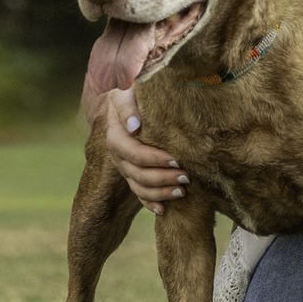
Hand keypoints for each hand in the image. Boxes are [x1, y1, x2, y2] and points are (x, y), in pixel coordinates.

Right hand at [84, 83, 185, 214]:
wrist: (129, 99)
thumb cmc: (133, 93)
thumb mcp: (127, 92)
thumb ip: (128, 106)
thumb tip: (135, 127)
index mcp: (116, 136)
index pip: (134, 153)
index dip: (154, 159)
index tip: (176, 160)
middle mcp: (117, 155)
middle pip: (138, 174)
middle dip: (162, 178)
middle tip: (186, 177)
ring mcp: (124, 167)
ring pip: (139, 187)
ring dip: (160, 193)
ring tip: (182, 191)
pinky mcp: (131, 174)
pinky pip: (138, 194)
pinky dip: (150, 203)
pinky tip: (163, 209)